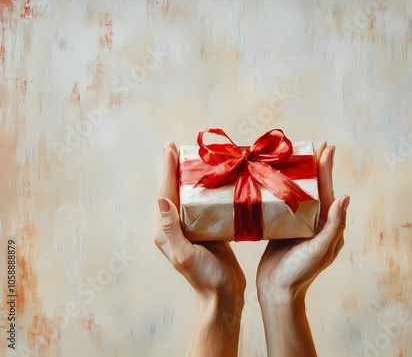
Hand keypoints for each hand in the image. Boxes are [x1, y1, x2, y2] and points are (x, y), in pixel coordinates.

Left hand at [152, 142, 244, 356]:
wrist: (222, 294)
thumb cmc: (204, 277)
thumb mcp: (185, 255)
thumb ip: (171, 230)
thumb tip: (161, 200)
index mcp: (165, 231)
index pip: (164, 194)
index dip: (167, 170)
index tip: (169, 149)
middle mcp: (174, 226)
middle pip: (173, 190)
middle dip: (174, 168)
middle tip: (176, 147)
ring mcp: (190, 227)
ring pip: (187, 195)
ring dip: (188, 175)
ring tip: (194, 157)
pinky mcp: (206, 228)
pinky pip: (202, 203)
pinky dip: (205, 188)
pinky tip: (212, 179)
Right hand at [256, 142, 349, 356]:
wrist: (277, 290)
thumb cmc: (300, 272)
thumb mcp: (321, 249)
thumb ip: (334, 225)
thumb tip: (346, 197)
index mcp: (326, 224)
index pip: (328, 190)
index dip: (327, 168)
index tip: (327, 148)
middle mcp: (314, 221)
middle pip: (315, 188)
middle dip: (316, 166)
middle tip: (315, 145)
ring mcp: (298, 223)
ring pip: (299, 193)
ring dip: (298, 174)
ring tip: (296, 156)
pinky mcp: (282, 227)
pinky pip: (284, 204)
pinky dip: (282, 189)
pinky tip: (276, 178)